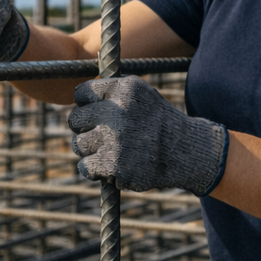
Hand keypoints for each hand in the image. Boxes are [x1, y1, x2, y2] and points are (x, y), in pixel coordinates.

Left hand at [69, 76, 228, 195]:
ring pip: (78, 144)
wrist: (185, 152)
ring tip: (115, 150)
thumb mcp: (143, 96)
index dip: (86, 106)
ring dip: (91, 150)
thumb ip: (112, 95)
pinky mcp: (112, 164)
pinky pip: (85, 167)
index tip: (97, 114)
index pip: (81, 94)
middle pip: (75, 120)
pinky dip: (95, 169)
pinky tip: (114, 166)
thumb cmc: (159, 123)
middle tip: (106, 135)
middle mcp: (116, 112)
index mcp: (124, 90)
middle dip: (86, 128)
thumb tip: (78, 98)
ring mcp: (114, 139)